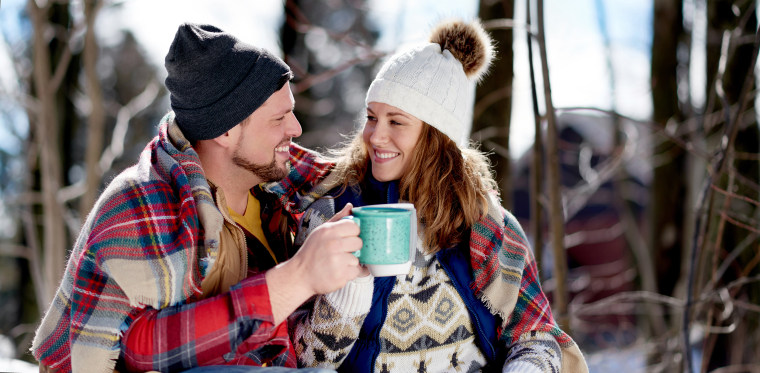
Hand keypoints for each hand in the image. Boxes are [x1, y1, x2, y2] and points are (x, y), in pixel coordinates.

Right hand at [266, 203, 364, 323]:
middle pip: (359, 242)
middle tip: (341, 252)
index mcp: (328, 231)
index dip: (353, 233)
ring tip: (337, 263)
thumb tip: (350, 206)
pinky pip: (356, 271)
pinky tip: (338, 272)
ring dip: (350, 262)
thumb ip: (337, 219)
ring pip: (357, 258)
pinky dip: (350, 273)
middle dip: (353, 248)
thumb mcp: (320, 232)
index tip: (347, 238)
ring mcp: (337, 261)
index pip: (354, 226)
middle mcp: (333, 244)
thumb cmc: (311, 252)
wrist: (300, 275)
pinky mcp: (340, 275)